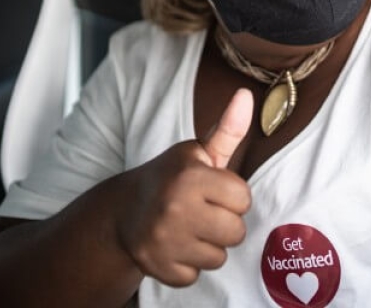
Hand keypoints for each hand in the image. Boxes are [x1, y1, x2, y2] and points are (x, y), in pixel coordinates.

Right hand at [117, 88, 253, 285]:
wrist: (123, 209)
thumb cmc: (173, 178)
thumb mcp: (198, 152)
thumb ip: (228, 129)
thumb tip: (247, 95)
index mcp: (190, 176)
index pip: (243, 198)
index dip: (232, 195)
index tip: (212, 190)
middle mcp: (175, 208)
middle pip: (236, 232)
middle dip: (224, 223)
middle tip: (201, 211)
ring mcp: (163, 240)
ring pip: (219, 257)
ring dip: (208, 246)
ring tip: (189, 228)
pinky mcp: (155, 267)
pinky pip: (195, 276)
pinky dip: (188, 265)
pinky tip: (175, 246)